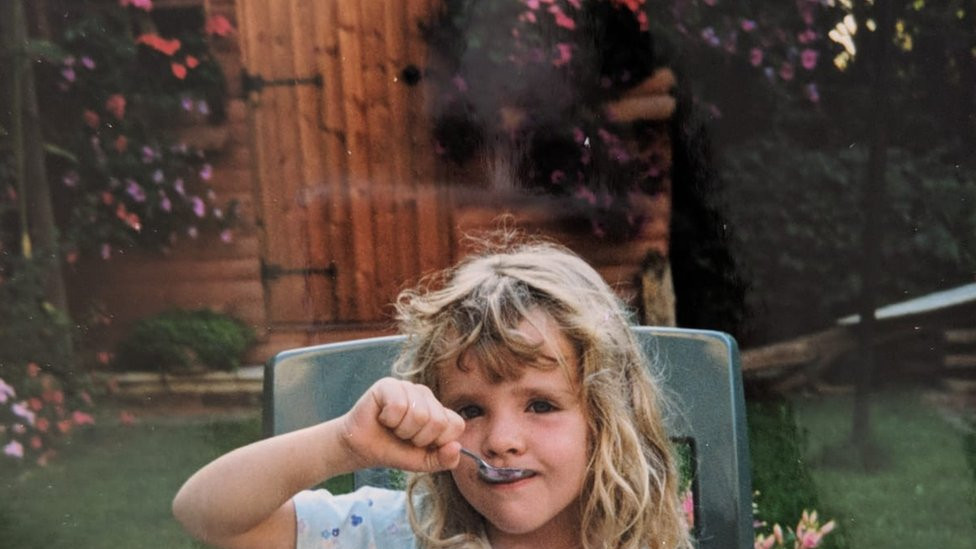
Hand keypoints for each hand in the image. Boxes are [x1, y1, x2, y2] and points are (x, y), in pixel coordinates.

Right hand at [338, 378, 464, 472]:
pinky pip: (399, 406)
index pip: (456, 425)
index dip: (437, 442)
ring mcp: (408, 387)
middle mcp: (426, 396)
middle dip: (417, 438)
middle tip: (403, 435)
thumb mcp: (422, 461)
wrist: (361, 448)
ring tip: (392, 427)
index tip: (420, 444)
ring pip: (419, 414)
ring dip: (401, 430)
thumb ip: (444, 459)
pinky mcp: (388, 384)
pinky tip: (382, 417)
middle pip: (438, 421)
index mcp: (439, 411)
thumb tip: (457, 447)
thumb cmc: (392, 450)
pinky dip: (388, 420)